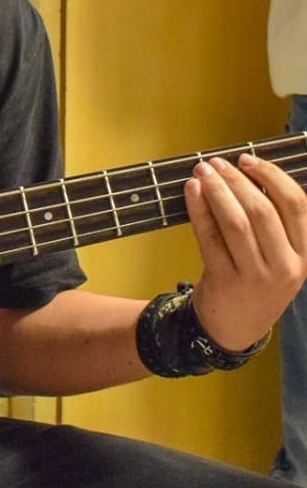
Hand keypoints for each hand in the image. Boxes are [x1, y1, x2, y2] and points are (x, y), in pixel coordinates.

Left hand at [185, 154, 306, 351]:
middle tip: (216, 163)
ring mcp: (255, 276)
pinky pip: (209, 236)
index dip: (271, 175)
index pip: (296, 204)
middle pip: (262, 210)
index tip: (248, 159)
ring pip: (235, 221)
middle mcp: (286, 266)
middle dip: (236, 179)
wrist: (234, 327)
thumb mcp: (281, 257)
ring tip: (202, 173)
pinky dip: (198, 208)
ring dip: (216, 190)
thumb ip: (275, 224)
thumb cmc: (256, 281)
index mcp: (306, 254)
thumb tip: (248, 174)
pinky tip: (191, 192)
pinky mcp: (224, 279)